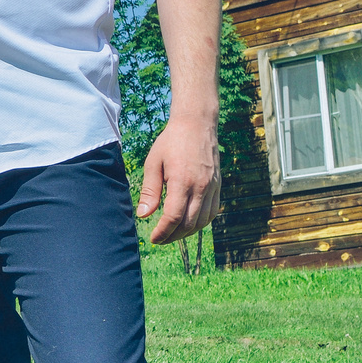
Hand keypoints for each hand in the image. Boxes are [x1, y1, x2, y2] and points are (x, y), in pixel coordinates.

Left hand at [137, 115, 221, 245]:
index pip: (174, 217)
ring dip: (187, 232)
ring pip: (202, 222)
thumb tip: (143, 216)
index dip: (163, 232)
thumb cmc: (171, 142)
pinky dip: (200, 223)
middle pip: (189, 224)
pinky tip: (188, 223)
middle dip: (173, 236)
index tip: (153, 238)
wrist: (197, 124)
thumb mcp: (153, 163)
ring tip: (172, 233)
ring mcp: (212, 187)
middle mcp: (201, 187)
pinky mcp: (218, 186)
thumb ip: (149, 191)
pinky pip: (212, 213)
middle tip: (160, 238)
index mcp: (182, 181)